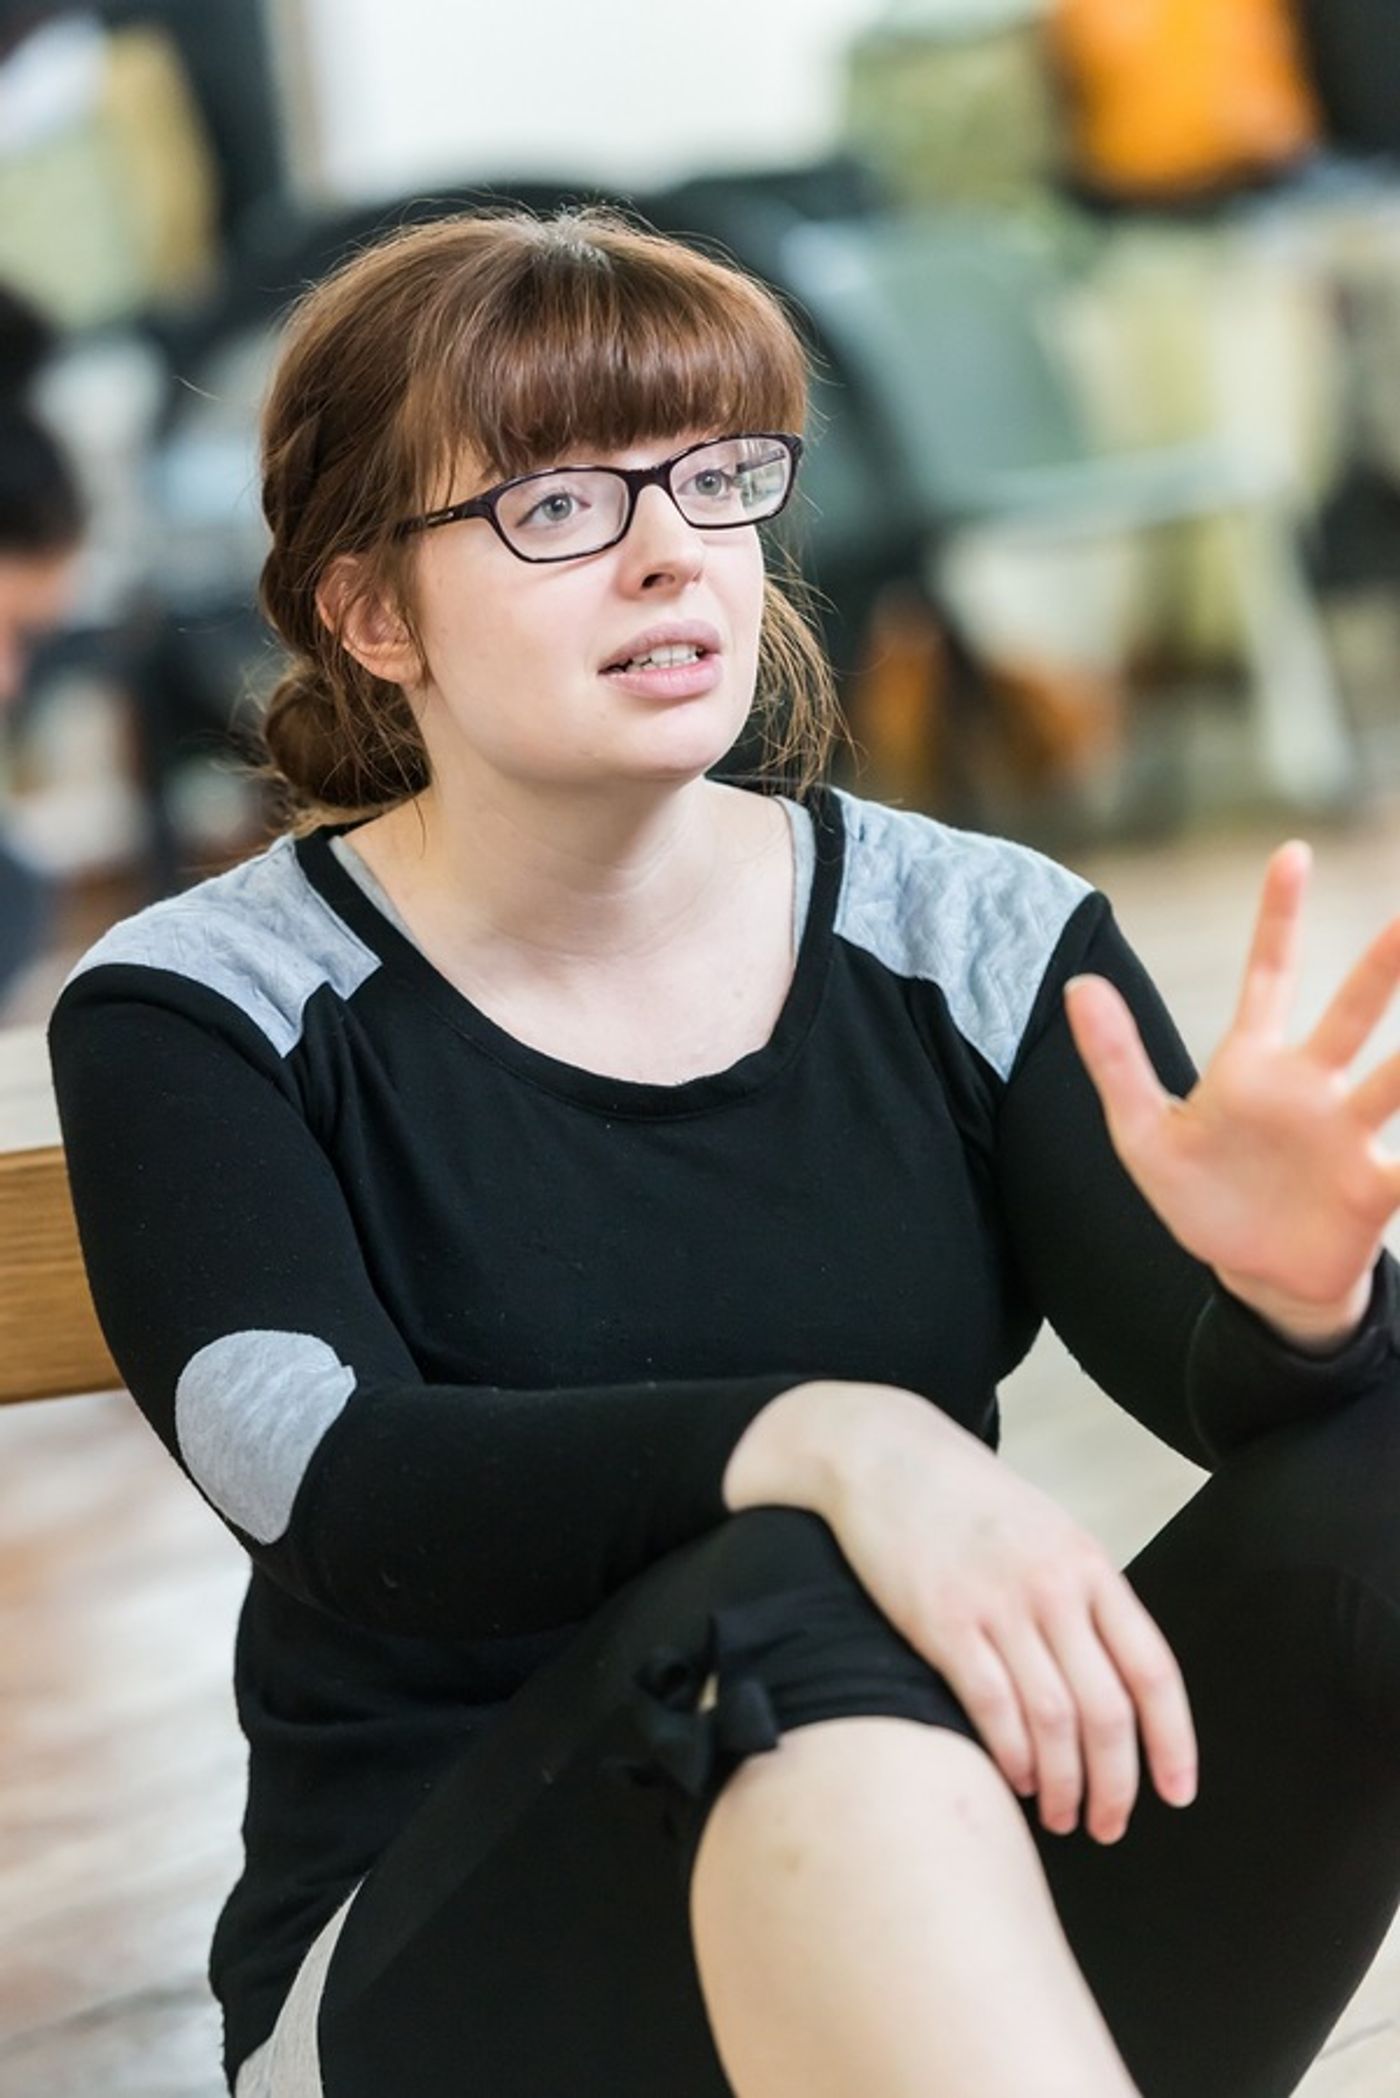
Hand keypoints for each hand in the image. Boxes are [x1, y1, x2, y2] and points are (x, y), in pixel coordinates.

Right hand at [821, 1396, 1197, 1844]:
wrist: (884, 1454)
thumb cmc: (966, 1498)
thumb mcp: (1046, 1530)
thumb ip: (1082, 1597)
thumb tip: (1114, 1681)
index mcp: (1089, 1565)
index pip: (1153, 1669)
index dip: (1173, 1741)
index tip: (1176, 1792)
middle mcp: (1052, 1587)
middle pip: (1106, 1710)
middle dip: (1115, 1783)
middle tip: (1109, 1825)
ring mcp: (997, 1604)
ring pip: (1053, 1720)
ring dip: (1063, 1784)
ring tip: (1063, 1815)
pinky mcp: (942, 1621)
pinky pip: (992, 1707)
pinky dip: (1011, 1756)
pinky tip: (1015, 1780)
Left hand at [1063, 842, 1399, 1340]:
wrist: (1252, 1275)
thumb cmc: (1202, 1198)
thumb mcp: (1143, 1134)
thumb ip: (1116, 1061)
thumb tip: (1078, 984)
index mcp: (1254, 1065)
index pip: (1270, 976)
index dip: (1278, 917)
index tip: (1292, 854)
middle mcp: (1312, 1085)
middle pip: (1355, 1010)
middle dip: (1382, 964)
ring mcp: (1350, 1132)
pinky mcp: (1377, 1186)